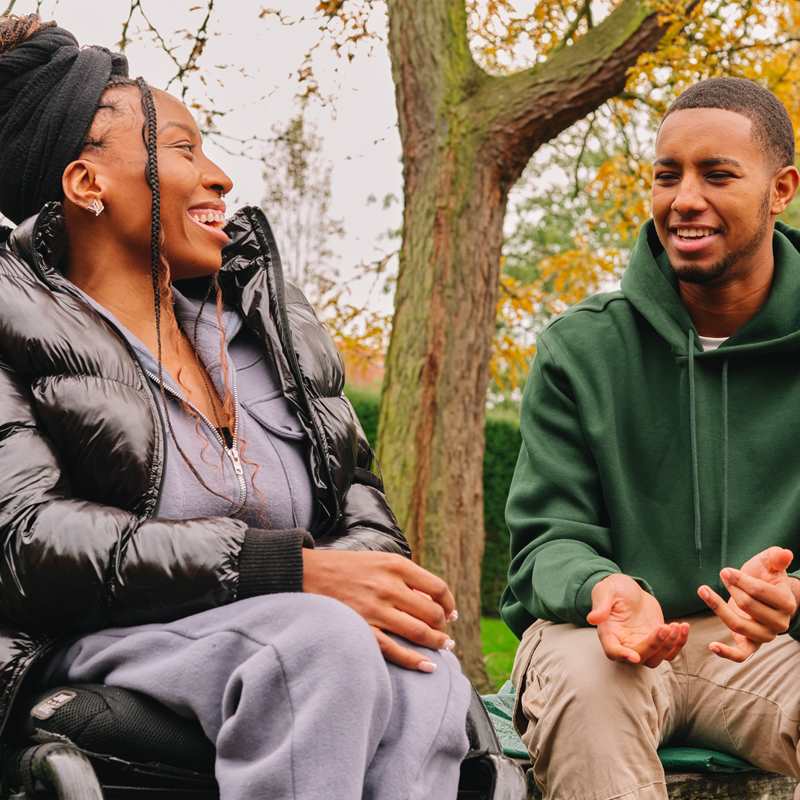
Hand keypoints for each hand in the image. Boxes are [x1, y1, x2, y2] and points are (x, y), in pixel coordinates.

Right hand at [302, 549, 456, 671]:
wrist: (307, 573)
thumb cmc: (346, 567)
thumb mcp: (378, 560)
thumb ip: (405, 577)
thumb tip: (432, 600)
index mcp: (395, 565)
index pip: (437, 588)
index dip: (449, 603)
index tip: (451, 613)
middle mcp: (388, 586)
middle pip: (432, 612)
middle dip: (443, 625)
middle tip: (445, 633)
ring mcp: (374, 609)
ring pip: (418, 632)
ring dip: (436, 642)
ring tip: (443, 647)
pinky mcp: (361, 628)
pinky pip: (394, 650)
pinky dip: (415, 660)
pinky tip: (428, 666)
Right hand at [588, 574, 689, 666]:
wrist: (629, 589)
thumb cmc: (613, 589)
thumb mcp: (606, 591)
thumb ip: (601, 605)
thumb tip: (592, 618)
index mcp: (609, 633)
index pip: (613, 651)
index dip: (622, 655)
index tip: (633, 656)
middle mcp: (625, 644)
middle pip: (640, 656)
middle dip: (654, 645)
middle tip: (663, 627)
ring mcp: (642, 644)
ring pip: (657, 658)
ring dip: (668, 646)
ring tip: (676, 626)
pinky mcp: (657, 641)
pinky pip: (670, 650)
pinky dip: (679, 642)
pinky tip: (683, 626)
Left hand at [698, 546, 799, 661]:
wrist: (765, 595)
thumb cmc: (765, 577)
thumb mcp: (769, 565)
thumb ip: (775, 558)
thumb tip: (785, 553)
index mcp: (786, 603)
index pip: (759, 591)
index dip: (739, 580)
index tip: (725, 571)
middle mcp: (779, 623)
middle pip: (747, 605)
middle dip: (731, 588)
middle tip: (722, 575)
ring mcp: (766, 636)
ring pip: (738, 625)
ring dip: (717, 607)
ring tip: (703, 589)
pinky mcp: (751, 645)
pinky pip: (741, 655)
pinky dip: (726, 653)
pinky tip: (712, 646)